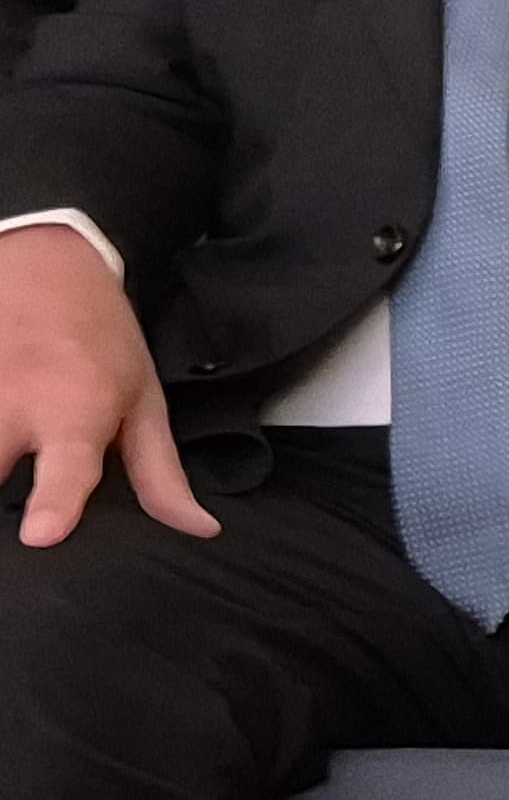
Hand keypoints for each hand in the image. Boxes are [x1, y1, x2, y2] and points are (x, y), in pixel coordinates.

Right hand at [0, 222, 214, 547]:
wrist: (44, 263)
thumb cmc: (101, 338)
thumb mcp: (143, 401)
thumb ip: (160, 473)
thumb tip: (197, 529)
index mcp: (75, 412)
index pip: (65, 468)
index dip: (54, 502)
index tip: (41, 536)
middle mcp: (15, 403)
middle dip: (0, 486)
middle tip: (17, 489)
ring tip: (10, 457)